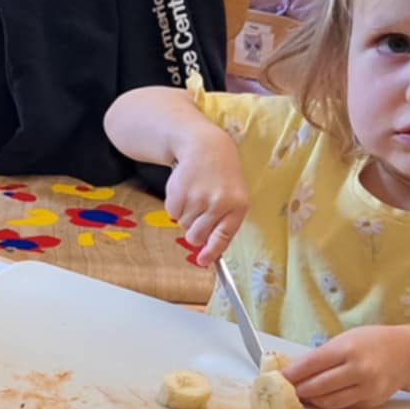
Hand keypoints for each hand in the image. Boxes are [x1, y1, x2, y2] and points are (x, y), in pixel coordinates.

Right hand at [161, 130, 249, 265]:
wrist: (205, 147)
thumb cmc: (222, 177)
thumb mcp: (234, 197)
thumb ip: (224, 225)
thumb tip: (207, 256)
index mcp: (237, 205)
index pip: (223, 236)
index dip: (211, 252)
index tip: (203, 261)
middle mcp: (218, 202)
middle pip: (197, 236)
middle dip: (194, 232)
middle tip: (199, 215)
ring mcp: (197, 198)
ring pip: (183, 225)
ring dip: (186, 215)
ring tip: (195, 195)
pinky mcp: (178, 193)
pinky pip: (172, 214)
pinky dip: (176, 206)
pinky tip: (186, 190)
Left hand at [282, 326, 409, 408]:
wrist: (406, 354)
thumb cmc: (371, 343)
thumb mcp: (344, 340)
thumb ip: (320, 356)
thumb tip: (292, 371)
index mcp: (349, 349)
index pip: (312, 364)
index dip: (291, 374)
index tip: (277, 378)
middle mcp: (360, 370)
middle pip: (318, 386)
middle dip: (298, 390)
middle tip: (284, 391)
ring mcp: (368, 388)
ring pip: (330, 401)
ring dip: (311, 400)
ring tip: (300, 395)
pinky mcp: (372, 402)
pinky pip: (344, 405)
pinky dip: (328, 403)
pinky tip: (320, 398)